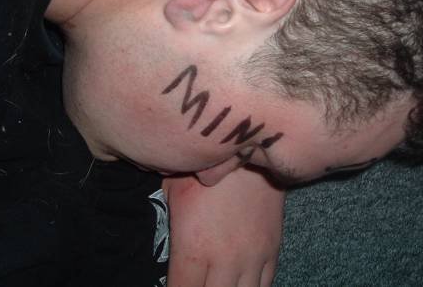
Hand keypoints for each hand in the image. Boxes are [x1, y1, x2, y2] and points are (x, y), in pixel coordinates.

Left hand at [162, 168, 284, 286]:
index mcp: (193, 249)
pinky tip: (239, 282)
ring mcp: (252, 257)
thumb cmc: (204, 166)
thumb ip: (165, 223)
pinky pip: (264, 285)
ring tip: (217, 281)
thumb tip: (150, 233)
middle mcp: (224, 260)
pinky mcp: (272, 248)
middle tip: (196, 282)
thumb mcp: (171, 191)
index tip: (173, 284)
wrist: (250, 149)